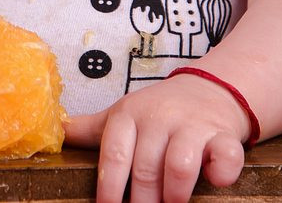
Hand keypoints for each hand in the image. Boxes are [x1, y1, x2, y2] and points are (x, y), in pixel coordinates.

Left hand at [65, 73, 248, 202]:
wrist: (208, 90)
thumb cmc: (157, 111)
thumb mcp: (123, 115)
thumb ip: (91, 129)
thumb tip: (55, 133)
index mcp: (129, 115)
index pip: (114, 154)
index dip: (109, 188)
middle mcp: (160, 118)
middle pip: (145, 168)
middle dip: (142, 202)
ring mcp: (193, 125)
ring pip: (179, 164)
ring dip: (174, 194)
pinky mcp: (224, 135)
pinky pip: (226, 155)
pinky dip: (222, 172)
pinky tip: (213, 182)